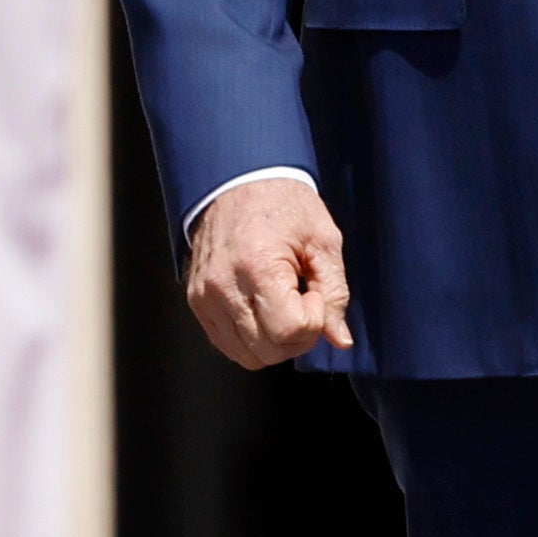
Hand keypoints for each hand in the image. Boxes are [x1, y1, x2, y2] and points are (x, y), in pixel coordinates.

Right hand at [185, 173, 353, 368]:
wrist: (239, 180)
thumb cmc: (283, 204)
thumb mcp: (324, 240)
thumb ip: (335, 292)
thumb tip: (340, 339)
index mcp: (258, 266)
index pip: (290, 330)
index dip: (314, 320)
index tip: (314, 293)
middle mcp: (224, 286)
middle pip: (269, 350)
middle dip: (298, 337)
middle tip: (304, 302)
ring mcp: (205, 298)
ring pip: (248, 356)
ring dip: (275, 343)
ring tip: (283, 307)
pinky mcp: (197, 302)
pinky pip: (227, 345)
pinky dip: (252, 341)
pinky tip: (264, 312)